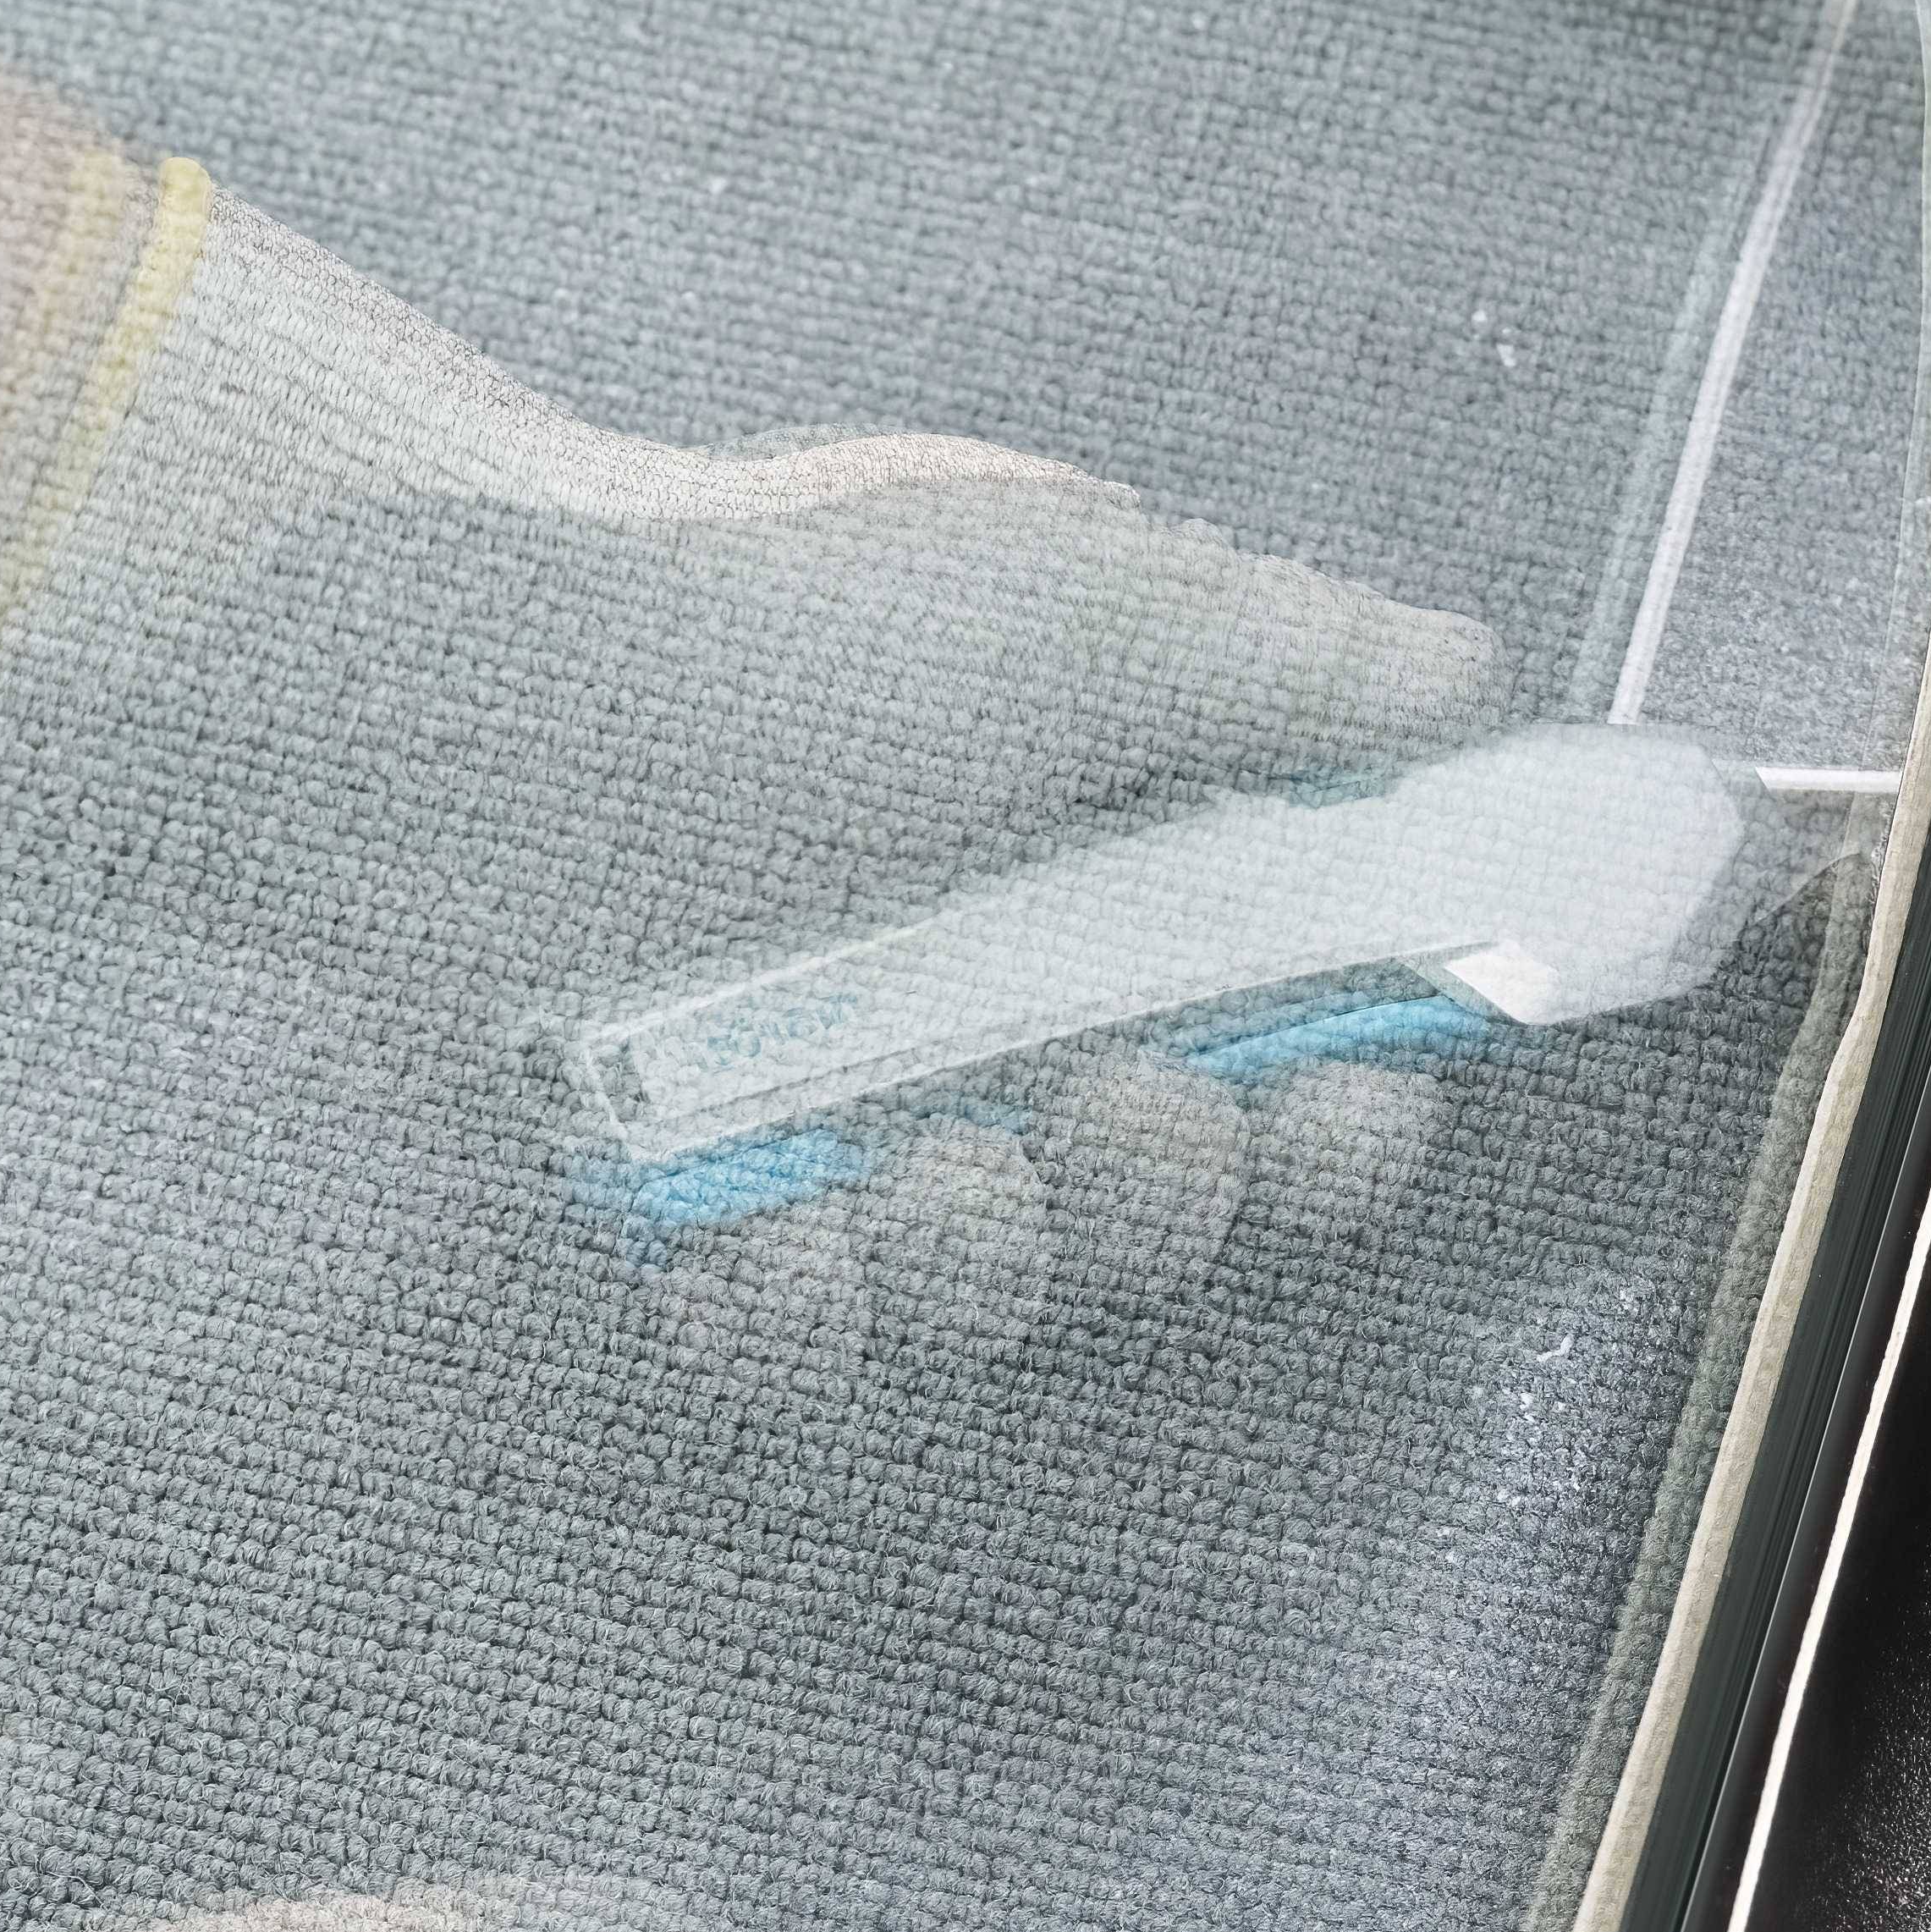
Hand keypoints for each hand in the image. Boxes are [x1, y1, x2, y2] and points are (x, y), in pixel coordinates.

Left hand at [0, 0, 1509, 1341]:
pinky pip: (796, 1341)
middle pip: (1176, 1199)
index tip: (1354, 1086)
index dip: (1357, 1099)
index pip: (1306, 1034)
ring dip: (1002, 1259)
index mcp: (1117, 864)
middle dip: (1187, 1190)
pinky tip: (769, 1240)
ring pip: (997, 1290)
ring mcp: (840, 1104)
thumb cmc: (776, 609)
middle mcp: (993, 997)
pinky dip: (798, 1315)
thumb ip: (1298, 659)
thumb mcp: (1082, 591)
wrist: (456, 679)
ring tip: (928, 1164)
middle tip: (1133, 1104)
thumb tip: (1474, 683)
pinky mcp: (688, 1194)